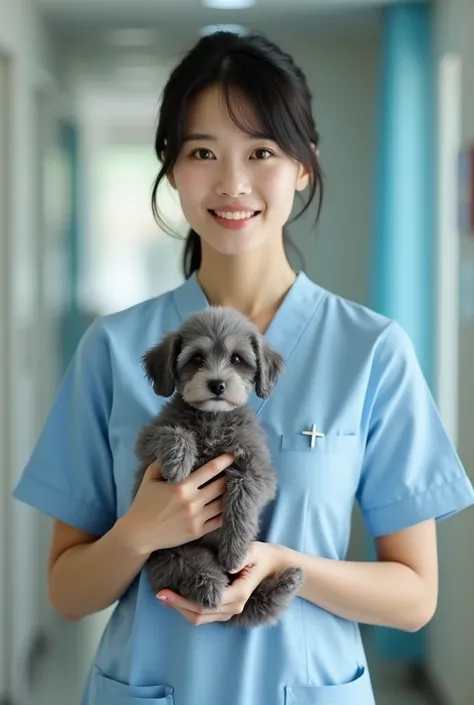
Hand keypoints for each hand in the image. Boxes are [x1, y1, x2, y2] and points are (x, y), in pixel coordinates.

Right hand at [119, 454, 233, 555]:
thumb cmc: (144, 502)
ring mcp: (196, 518)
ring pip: (222, 503)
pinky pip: (219, 521)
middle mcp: (192, 502)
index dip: (225, 461)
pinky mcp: (197, 532)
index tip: (234, 454)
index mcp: (181, 487)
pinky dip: (226, 512)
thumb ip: (163, 462)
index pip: (210, 470)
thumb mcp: (150, 478)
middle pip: (221, 486)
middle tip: (238, 470)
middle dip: (230, 477)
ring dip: (230, 494)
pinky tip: (228, 505)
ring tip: (236, 487)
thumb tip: (177, 449)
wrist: (139, 534)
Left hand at [156, 541, 286, 624]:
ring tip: (165, 595)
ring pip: (201, 618)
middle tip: (159, 593)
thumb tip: (228, 566)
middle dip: (177, 606)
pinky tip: (178, 596)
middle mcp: (234, 606)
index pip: (204, 605)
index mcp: (238, 594)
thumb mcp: (253, 550)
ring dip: (181, 609)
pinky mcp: (227, 607)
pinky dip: (189, 608)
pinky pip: (205, 614)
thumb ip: (242, 556)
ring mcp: (231, 609)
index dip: (182, 601)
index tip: (164, 590)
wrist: (275, 565)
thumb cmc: (262, 555)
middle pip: (200, 615)